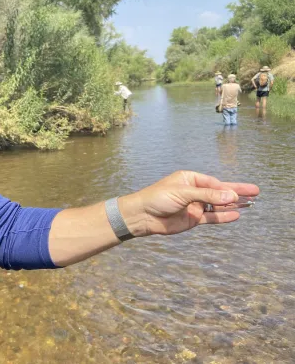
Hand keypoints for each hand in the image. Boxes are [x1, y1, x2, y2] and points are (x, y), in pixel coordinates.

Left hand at [117, 171, 258, 236]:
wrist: (142, 216)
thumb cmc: (158, 198)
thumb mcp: (183, 193)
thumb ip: (208, 195)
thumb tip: (232, 195)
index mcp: (190, 179)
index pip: (213, 183)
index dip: (227, 188)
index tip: (238, 193)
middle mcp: (194, 191)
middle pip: (219, 192)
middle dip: (237, 192)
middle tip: (256, 192)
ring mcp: (195, 206)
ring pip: (217, 205)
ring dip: (233, 205)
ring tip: (251, 205)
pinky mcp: (193, 219)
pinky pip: (212, 217)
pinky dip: (223, 216)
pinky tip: (237, 215)